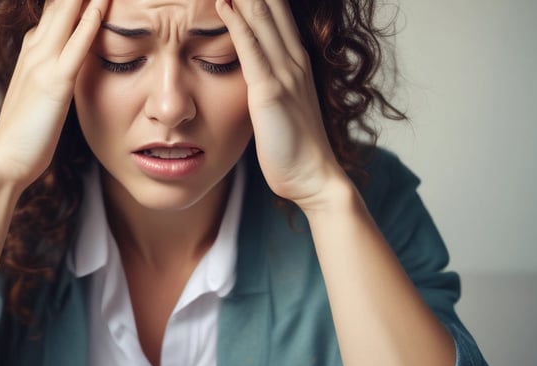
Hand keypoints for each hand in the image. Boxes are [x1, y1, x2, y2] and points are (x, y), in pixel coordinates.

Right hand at [0, 0, 108, 188]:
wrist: (5, 160)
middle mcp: (34, 51)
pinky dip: (88, 24)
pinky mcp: (54, 84)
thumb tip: (70, 68)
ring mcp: (42, 65)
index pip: (54, 11)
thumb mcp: (40, 95)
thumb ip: (52, 75)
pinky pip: (75, 47)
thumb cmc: (25, 134)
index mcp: (31, 52)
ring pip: (65, 16)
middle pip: (58, 5)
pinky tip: (100, 6)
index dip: (71, 0)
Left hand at [215, 0, 349, 209]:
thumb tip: (248, 74)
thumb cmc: (292, 147)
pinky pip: (252, 50)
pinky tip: (224, 3)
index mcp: (294, 61)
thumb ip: (267, 83)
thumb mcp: (279, 107)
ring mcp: (284, 73)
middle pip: (270, 5)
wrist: (312, 177)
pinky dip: (238, 24)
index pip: (275, 13)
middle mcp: (293, 59)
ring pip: (262, 19)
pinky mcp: (271, 92)